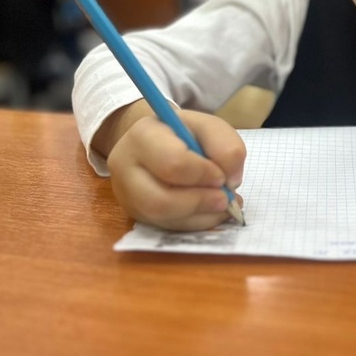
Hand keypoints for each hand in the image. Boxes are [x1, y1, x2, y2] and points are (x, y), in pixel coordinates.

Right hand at [104, 106, 245, 230]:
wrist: (159, 143)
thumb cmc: (186, 134)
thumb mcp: (210, 127)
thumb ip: (227, 146)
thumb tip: (230, 181)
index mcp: (143, 135)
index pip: (172, 163)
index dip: (203, 174)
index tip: (221, 176)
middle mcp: (125, 167)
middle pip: (159, 200)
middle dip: (200, 202)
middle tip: (225, 198)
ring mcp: (127, 195)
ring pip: (161, 218)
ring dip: (200, 216)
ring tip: (222, 205)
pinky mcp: (136, 215)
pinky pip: (166, 228)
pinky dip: (196, 223)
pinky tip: (211, 212)